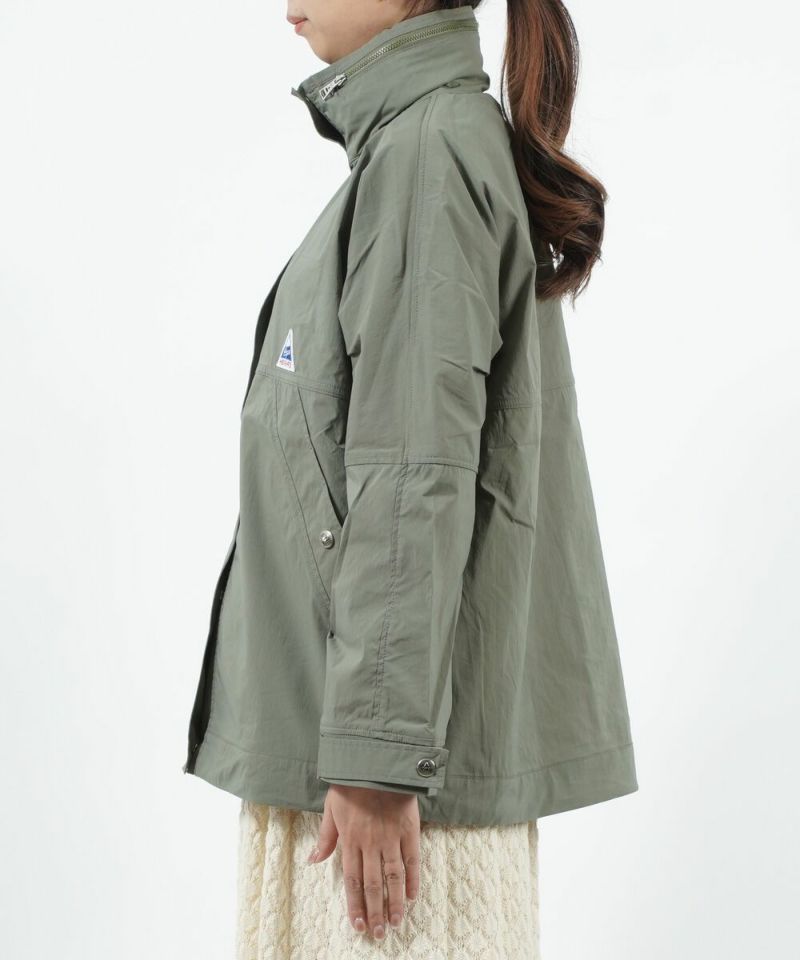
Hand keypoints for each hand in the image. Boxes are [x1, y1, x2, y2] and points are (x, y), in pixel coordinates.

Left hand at [307, 783, 420, 938]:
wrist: (376, 760)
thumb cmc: (351, 783)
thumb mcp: (331, 807)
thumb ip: (325, 837)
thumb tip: (313, 860)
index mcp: (350, 840)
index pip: (352, 881)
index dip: (355, 906)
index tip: (358, 926)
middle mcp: (370, 843)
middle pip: (373, 885)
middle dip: (375, 912)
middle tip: (380, 934)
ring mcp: (391, 837)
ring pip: (393, 877)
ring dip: (395, 902)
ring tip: (397, 922)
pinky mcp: (409, 829)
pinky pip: (412, 859)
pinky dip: (413, 878)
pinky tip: (413, 895)